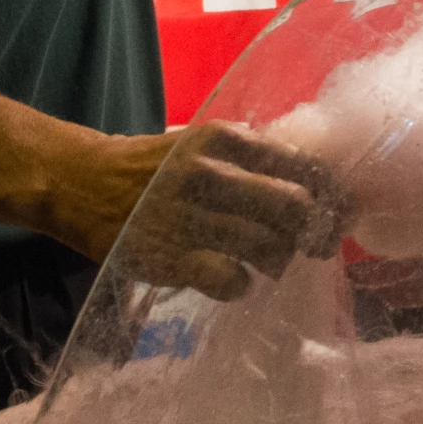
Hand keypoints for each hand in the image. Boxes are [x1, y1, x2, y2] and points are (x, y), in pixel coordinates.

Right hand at [106, 120, 346, 300]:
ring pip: (269, 247)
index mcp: (225, 138)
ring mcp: (188, 216)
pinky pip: (231, 282)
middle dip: (313, 232)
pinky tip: (233, 279)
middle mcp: (209, 173)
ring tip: (267, 262)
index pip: (302, 165)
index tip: (340, 213)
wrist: (82, 183)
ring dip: (278, 261)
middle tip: (313, 245)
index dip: (331, 195)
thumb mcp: (204, 146)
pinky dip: (241, 285)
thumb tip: (322, 188)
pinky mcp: (168, 258)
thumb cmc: (157, 167)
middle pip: (294, 208)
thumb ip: (254, 159)